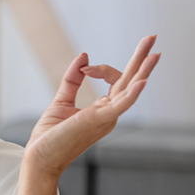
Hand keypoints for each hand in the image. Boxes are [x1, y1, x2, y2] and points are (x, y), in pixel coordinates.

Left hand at [16, 35, 159, 194]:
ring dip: (142, 70)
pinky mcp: (98, 121)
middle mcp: (109, 113)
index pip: (114, 80)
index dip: (101, 69)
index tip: (84, 68)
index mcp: (102, 109)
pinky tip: (142, 81)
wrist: (39, 157)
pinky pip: (120, 106)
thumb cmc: (51, 136)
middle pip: (130, 81)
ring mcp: (106, 118)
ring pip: (129, 90)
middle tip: (153, 37)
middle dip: (141, 59)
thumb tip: (84, 56)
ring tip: (155, 52)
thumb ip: (72, 79)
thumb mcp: (61, 101)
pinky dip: (131, 94)